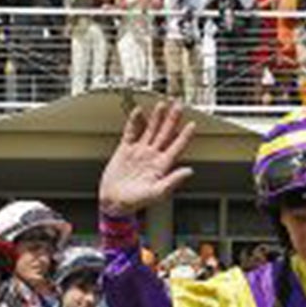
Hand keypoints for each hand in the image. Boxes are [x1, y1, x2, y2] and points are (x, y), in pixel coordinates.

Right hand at [98, 101, 195, 216]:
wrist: (113, 202)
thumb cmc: (134, 202)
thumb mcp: (156, 194)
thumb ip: (172, 182)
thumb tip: (189, 171)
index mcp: (161, 166)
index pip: (176, 147)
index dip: (184, 136)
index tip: (192, 124)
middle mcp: (152, 156)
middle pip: (165, 134)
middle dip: (172, 119)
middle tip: (178, 105)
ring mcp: (139, 152)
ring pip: (150, 130)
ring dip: (156, 117)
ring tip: (162, 104)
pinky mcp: (125, 150)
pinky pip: (131, 132)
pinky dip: (134, 122)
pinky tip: (138, 112)